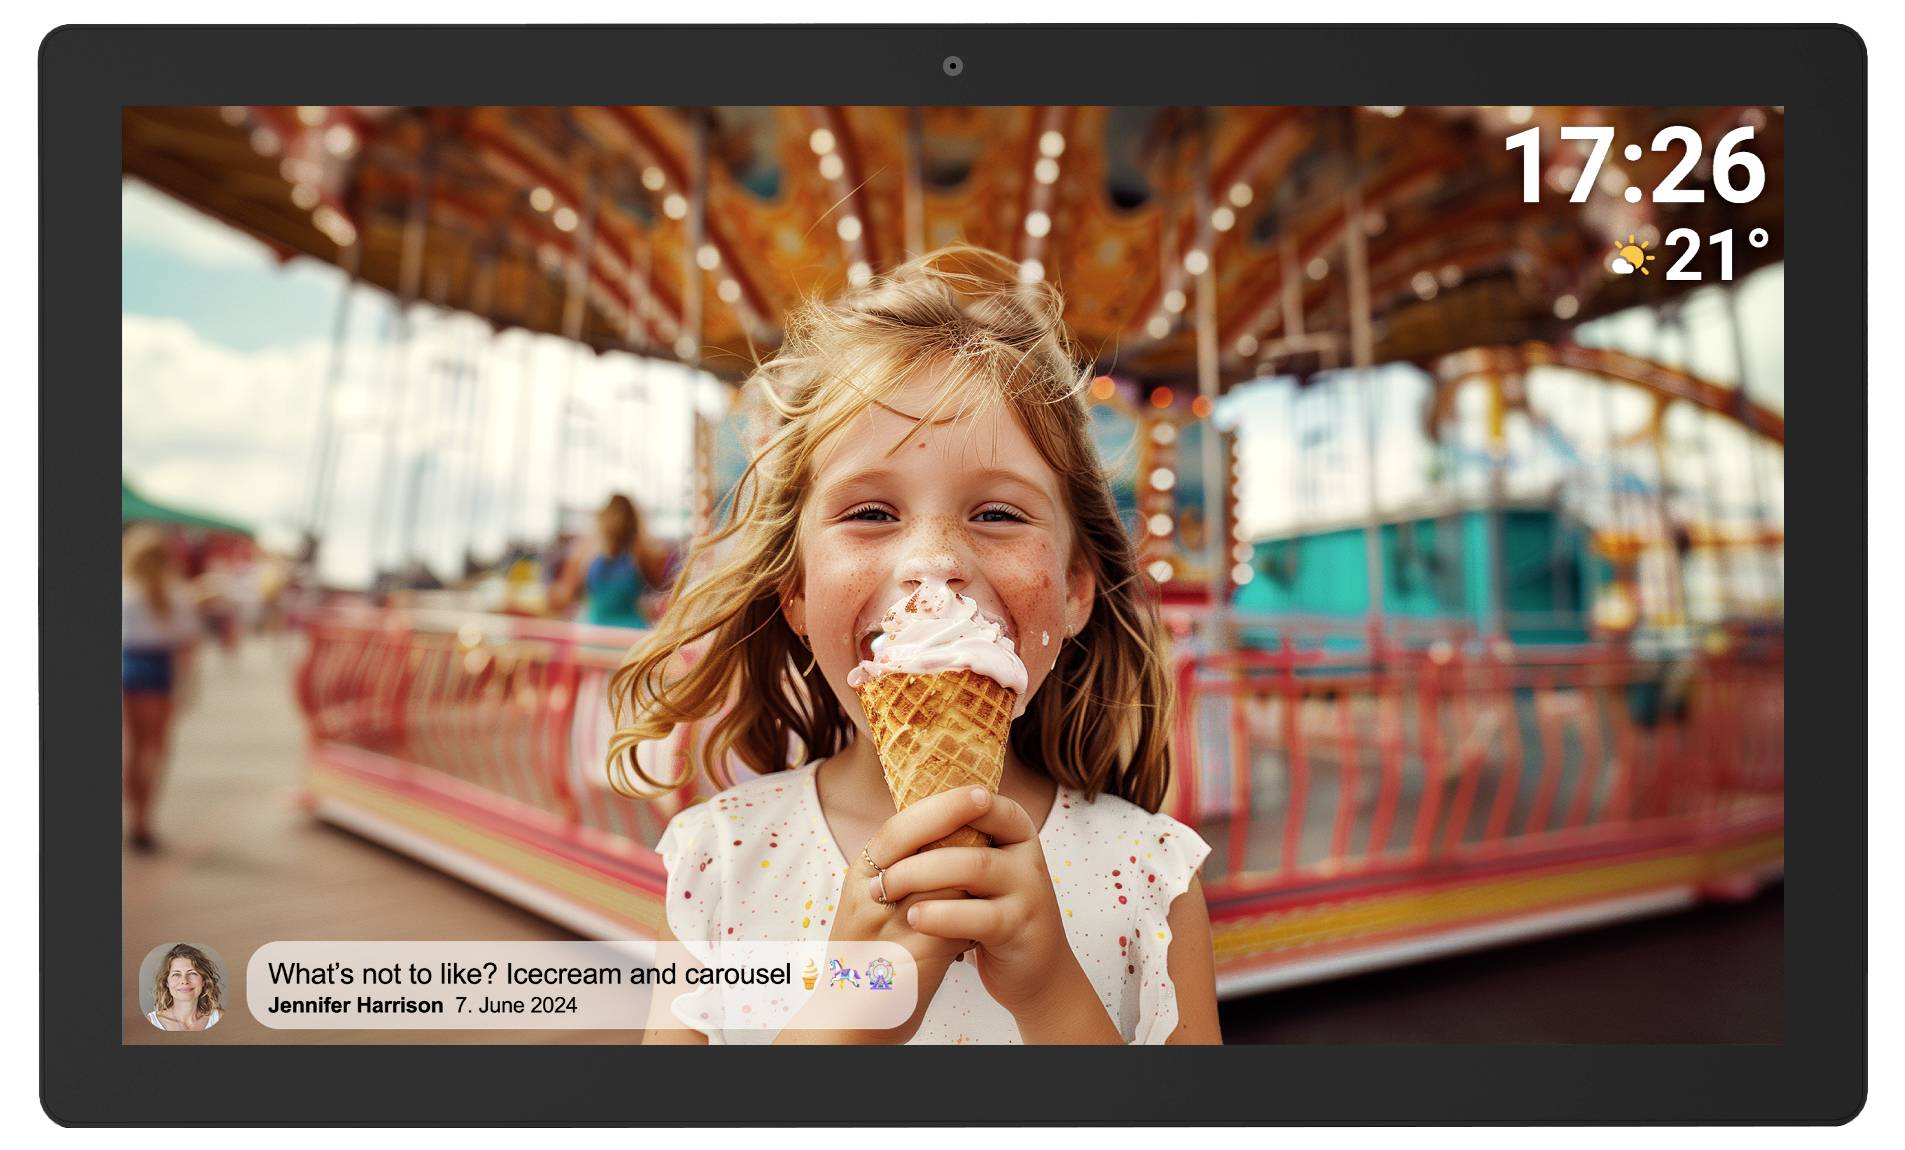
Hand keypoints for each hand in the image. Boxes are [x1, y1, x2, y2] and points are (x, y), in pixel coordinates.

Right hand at [792, 786, 999, 1043]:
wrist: (849, 1022)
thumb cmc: (870, 957)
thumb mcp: (875, 906)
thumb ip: (902, 871)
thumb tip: (943, 828)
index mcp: (859, 880)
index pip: (896, 829)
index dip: (936, 805)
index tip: (972, 787)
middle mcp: (866, 901)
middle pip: (910, 845)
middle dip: (950, 816)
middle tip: (986, 796)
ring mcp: (883, 933)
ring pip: (935, 885)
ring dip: (967, 866)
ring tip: (996, 849)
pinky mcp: (907, 966)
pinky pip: (948, 929)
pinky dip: (970, 915)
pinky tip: (988, 910)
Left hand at [874, 791, 1080, 1022]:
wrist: (1033, 969)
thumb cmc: (990, 913)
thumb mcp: (978, 873)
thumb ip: (951, 847)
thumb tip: (894, 827)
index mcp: (1014, 830)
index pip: (978, 801)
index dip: (938, 806)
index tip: (898, 828)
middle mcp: (1026, 853)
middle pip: (969, 833)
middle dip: (916, 849)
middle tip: (879, 874)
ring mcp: (1029, 890)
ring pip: (973, 867)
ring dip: (921, 876)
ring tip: (886, 892)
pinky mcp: (1021, 928)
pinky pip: (979, 915)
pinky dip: (941, 915)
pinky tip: (914, 919)